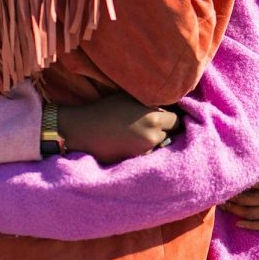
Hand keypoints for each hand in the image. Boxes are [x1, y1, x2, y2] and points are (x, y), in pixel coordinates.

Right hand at [57, 93, 181, 164]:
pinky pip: (149, 155)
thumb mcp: (129, 99)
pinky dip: (146, 150)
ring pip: (161, 145)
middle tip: (154, 126)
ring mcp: (145, 150)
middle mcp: (153, 135)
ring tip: (140, 134)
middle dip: (165, 130)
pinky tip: (133, 144)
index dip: (172, 119)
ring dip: (156, 141)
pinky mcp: (137, 160)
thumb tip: (166, 104)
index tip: (167, 117)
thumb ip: (150, 103)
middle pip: (172, 135)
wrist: (81, 131)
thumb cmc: (103, 111)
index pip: (177, 120)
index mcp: (153, 117)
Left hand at [222, 149, 258, 230]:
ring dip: (235, 211)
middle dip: (230, 198)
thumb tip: (253, 160)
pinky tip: (239, 222)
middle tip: (217, 195)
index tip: (222, 180)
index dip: (233, 183)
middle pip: (244, 200)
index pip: (246, 183)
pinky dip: (249, 225)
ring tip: (223, 207)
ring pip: (250, 214)